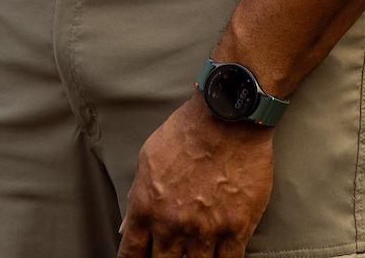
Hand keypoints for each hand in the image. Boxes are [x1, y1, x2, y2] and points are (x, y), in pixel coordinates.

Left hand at [116, 96, 276, 257]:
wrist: (225, 119)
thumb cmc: (186, 133)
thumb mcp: (148, 160)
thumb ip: (138, 197)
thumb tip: (127, 228)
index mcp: (146, 209)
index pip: (131, 255)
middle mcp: (172, 226)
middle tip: (170, 254)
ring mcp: (205, 231)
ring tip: (195, 253)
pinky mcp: (236, 229)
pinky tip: (219, 256)